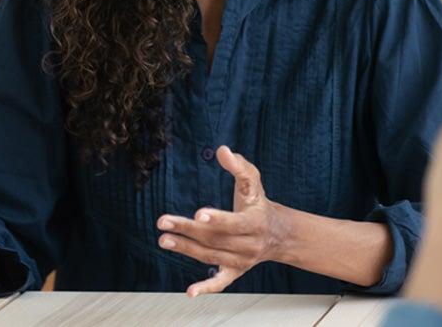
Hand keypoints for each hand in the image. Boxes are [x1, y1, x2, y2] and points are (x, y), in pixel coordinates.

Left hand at [157, 146, 285, 296]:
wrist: (277, 233)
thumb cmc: (259, 203)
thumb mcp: (253, 181)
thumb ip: (239, 166)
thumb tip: (222, 150)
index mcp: (255, 222)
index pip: (234, 224)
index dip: (217, 219)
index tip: (198, 214)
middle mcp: (249, 244)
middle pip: (216, 240)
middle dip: (188, 231)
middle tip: (164, 223)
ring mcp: (242, 260)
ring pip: (211, 257)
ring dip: (186, 249)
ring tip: (164, 240)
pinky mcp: (235, 271)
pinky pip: (221, 283)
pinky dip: (206, 288)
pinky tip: (190, 292)